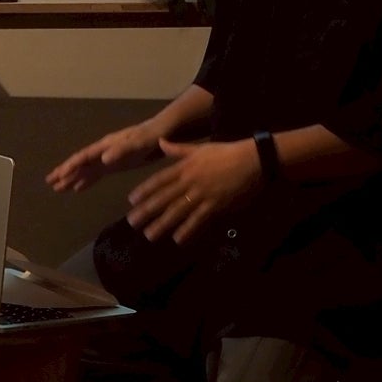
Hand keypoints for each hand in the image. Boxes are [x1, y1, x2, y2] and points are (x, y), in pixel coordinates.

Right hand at [47, 121, 164, 192]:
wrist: (163, 133)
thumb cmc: (150, 136)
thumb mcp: (138, 143)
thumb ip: (121, 150)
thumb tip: (103, 159)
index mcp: (106, 145)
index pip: (84, 156)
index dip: (71, 166)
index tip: (58, 176)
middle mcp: (103, 152)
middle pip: (80, 163)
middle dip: (65, 172)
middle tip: (49, 183)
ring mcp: (108, 159)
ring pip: (86, 170)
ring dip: (72, 179)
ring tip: (58, 189)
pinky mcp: (116, 165)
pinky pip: (96, 174)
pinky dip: (86, 182)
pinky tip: (78, 189)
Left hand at [126, 137, 260, 243]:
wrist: (250, 160)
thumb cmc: (225, 152)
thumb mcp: (198, 148)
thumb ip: (178, 149)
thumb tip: (160, 141)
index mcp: (184, 167)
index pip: (159, 180)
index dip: (144, 191)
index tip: (131, 200)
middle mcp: (189, 181)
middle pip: (164, 198)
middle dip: (147, 211)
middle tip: (132, 222)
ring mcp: (201, 194)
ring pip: (177, 211)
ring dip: (162, 224)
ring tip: (149, 235)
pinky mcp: (215, 205)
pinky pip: (198, 219)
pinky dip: (187, 230)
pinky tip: (177, 239)